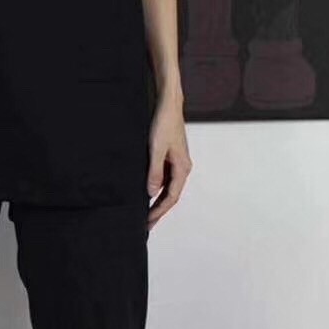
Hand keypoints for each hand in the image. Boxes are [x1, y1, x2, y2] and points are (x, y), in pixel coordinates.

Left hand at [147, 92, 192, 231]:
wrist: (168, 104)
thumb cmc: (164, 123)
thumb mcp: (156, 149)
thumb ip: (154, 171)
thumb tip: (151, 192)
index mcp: (182, 168)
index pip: (171, 197)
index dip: (159, 211)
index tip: (149, 221)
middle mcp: (182, 167)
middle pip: (170, 195)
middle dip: (159, 210)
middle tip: (147, 224)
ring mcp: (176, 161)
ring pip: (167, 186)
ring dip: (158, 199)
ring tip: (146, 212)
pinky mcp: (170, 155)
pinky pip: (164, 176)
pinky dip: (156, 186)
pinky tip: (147, 190)